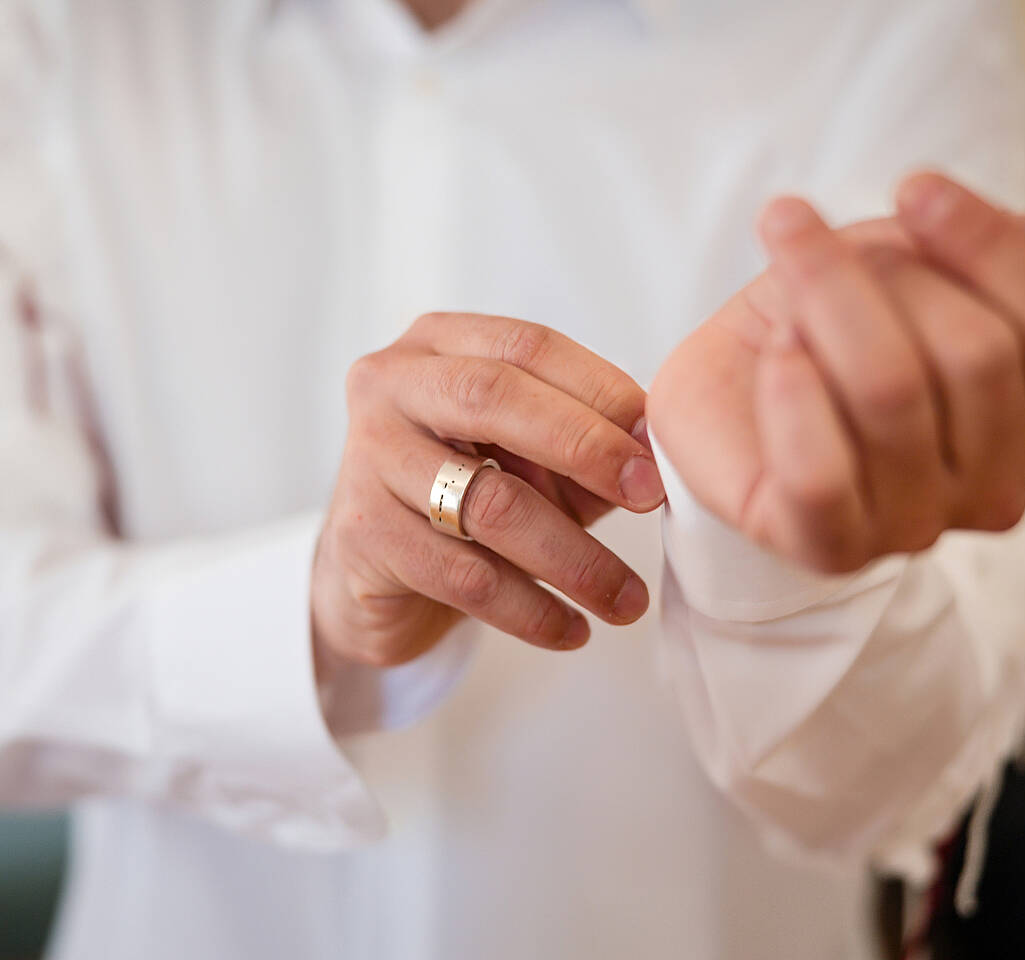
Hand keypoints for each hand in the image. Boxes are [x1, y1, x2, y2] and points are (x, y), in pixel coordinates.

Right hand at [314, 313, 664, 668]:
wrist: (375, 570)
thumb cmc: (471, 493)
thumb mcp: (533, 455)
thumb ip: (589, 443)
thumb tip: (661, 456)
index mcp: (440, 343)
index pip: (529, 348)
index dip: (602, 392)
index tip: (659, 444)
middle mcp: (391, 386)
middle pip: (493, 400)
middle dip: (585, 448)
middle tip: (649, 499)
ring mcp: (368, 458)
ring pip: (486, 502)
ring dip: (573, 558)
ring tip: (625, 600)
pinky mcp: (363, 536)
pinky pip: (464, 576)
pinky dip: (531, 610)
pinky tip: (570, 630)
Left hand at [648, 172, 1024, 572]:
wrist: (729, 386)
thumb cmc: (835, 331)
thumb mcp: (929, 265)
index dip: (993, 246)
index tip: (914, 188)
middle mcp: (998, 489)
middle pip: (977, 354)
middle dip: (889, 273)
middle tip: (811, 239)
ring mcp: (916, 526)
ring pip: (890, 393)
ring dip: (825, 306)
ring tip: (783, 279)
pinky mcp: (830, 546)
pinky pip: (822, 471)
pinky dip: (793, 395)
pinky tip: (774, 351)